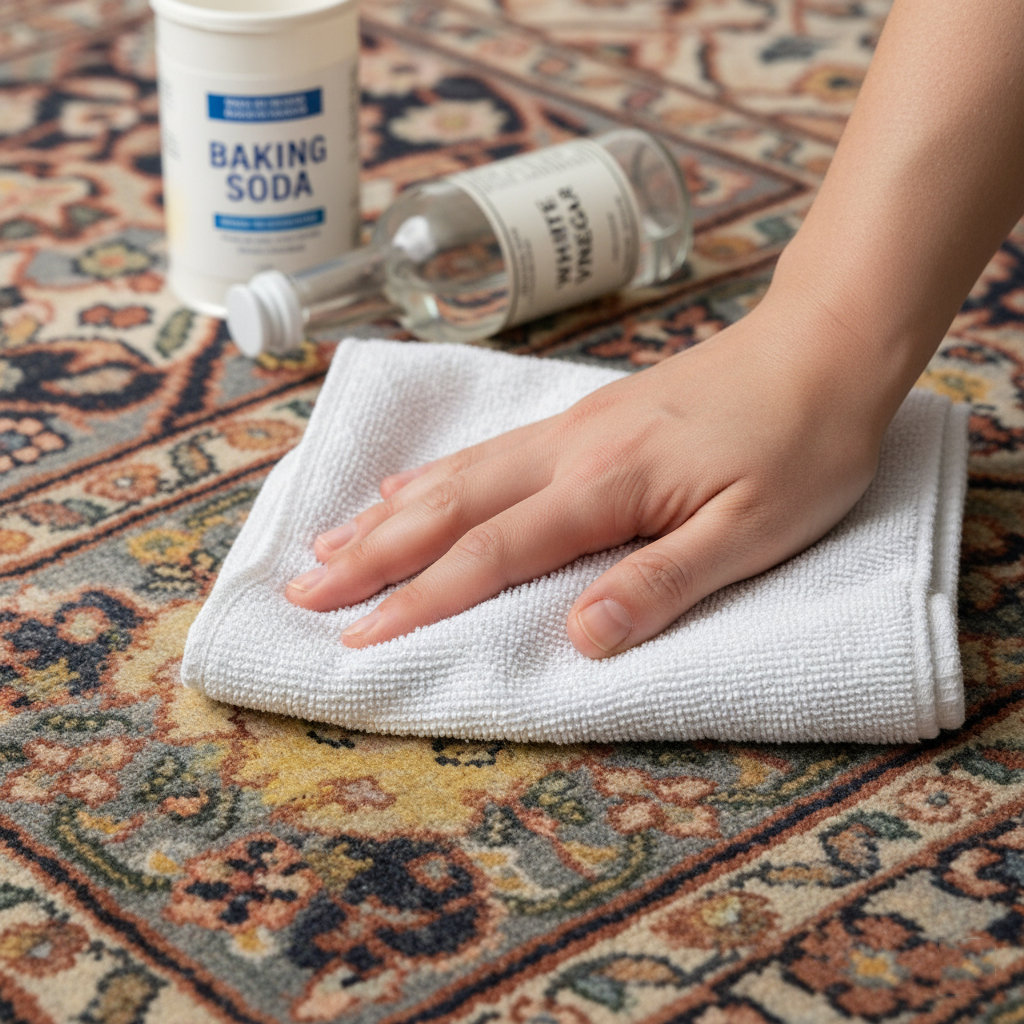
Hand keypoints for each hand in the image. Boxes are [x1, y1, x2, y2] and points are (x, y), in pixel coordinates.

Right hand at [284, 296, 897, 656]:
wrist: (820, 346)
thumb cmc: (800, 446)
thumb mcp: (753, 532)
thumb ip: (662, 583)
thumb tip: (578, 639)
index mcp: (604, 485)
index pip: (490, 553)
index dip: (419, 600)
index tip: (357, 638)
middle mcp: (568, 451)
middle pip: (448, 507)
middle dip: (371, 554)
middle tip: (303, 590)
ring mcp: (569, 428)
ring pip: (456, 474)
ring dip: (386, 513)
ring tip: (326, 544)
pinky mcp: (582, 418)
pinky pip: (487, 449)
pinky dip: (433, 473)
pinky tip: (405, 486)